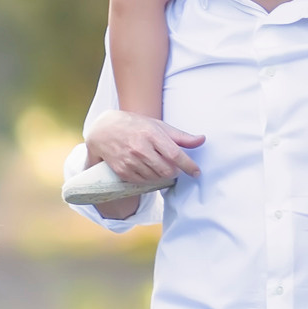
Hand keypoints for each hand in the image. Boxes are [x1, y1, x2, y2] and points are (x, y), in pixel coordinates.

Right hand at [86, 109, 203, 185]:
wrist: (104, 130)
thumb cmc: (136, 126)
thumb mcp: (158, 126)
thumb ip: (181, 136)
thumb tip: (202, 139)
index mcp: (151, 134)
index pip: (175, 154)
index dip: (188, 166)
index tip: (196, 173)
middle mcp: (140, 148)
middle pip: (167, 170)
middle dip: (174, 172)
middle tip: (173, 167)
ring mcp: (130, 160)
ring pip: (156, 178)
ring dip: (162, 176)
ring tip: (158, 166)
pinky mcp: (122, 171)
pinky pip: (143, 182)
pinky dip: (149, 179)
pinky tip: (148, 170)